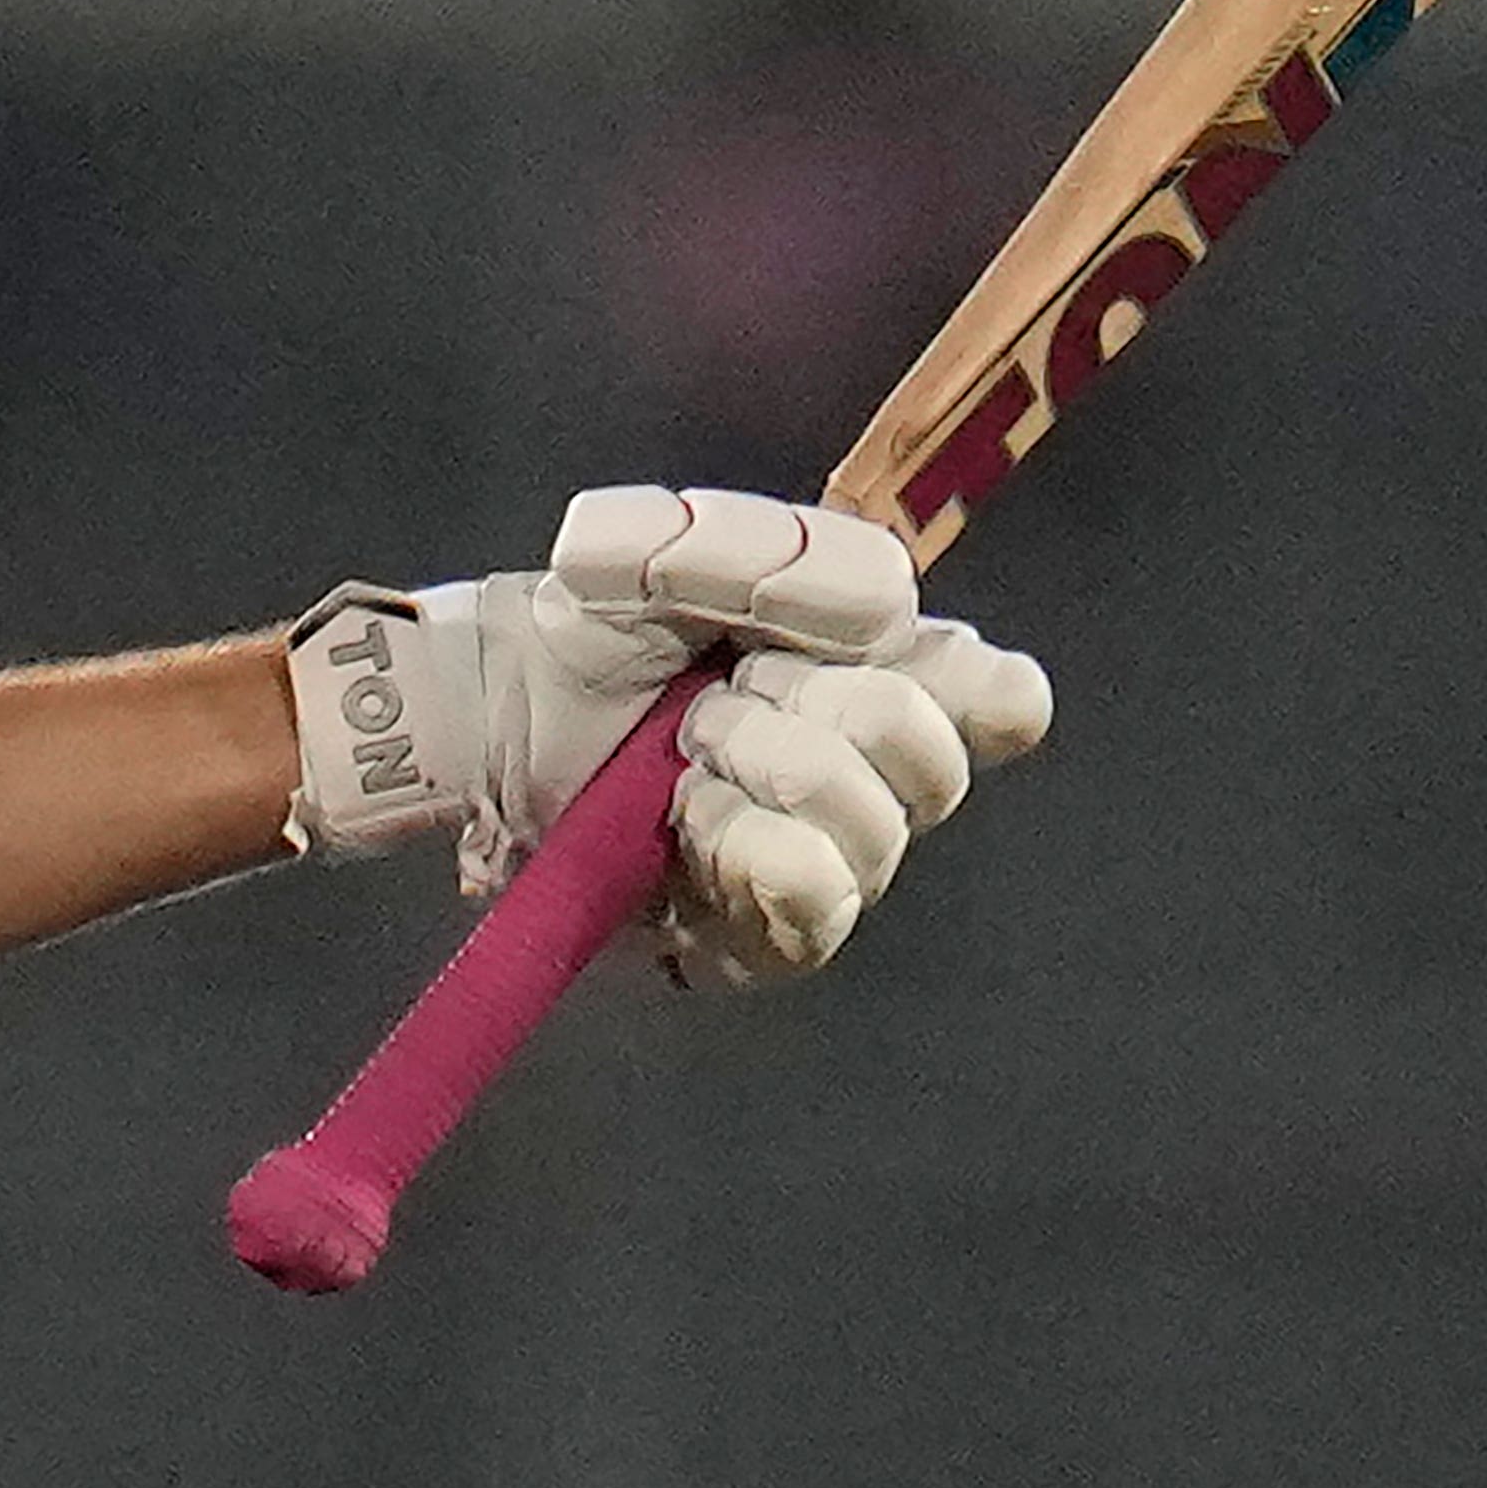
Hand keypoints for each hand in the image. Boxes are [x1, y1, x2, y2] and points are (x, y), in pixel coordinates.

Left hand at [284, 485, 1050, 978]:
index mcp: (876, 680)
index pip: (1002, 701)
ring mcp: (824, 867)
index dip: (964, 682)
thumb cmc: (579, 632)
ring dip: (757, 772)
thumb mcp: (649, 549)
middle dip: (806, 709)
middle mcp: (871, 782)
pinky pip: (816, 907)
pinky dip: (749, 849)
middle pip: (929, 757)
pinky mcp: (764, 940)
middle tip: (711, 695)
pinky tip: (684, 825)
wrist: (483, 721)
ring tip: (681, 758)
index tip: (865, 649)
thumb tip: (889, 615)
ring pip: (868, 831)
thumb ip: (768, 547)